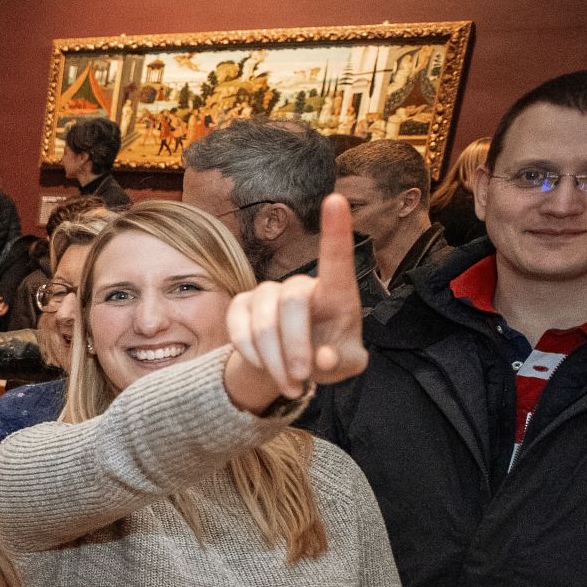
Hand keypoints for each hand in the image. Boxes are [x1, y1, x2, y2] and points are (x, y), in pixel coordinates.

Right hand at [223, 195, 365, 407]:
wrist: (293, 364)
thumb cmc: (329, 356)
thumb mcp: (347, 365)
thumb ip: (343, 363)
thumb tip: (322, 358)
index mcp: (336, 294)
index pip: (336, 259)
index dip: (336, 230)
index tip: (336, 200)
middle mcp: (301, 285)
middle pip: (293, 303)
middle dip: (295, 347)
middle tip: (301, 380)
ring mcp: (267, 293)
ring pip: (264, 322)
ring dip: (274, 360)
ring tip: (290, 386)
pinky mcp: (240, 306)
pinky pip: (238, 328)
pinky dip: (251, 354)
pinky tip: (265, 368)